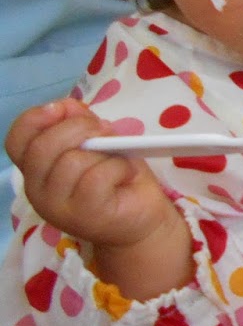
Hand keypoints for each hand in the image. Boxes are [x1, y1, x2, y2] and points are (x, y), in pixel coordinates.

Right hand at [5, 100, 182, 252]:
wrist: (142, 219)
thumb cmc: (118, 178)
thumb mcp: (99, 143)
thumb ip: (80, 124)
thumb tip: (68, 106)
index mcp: (36, 170)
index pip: (16, 140)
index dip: (35, 118)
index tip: (63, 109)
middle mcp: (38, 190)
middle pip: (42, 147)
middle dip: (78, 129)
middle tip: (105, 131)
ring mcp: (57, 207)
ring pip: (71, 162)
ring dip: (104, 153)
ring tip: (119, 161)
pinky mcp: (83, 215)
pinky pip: (96, 178)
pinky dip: (118, 168)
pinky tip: (126, 175)